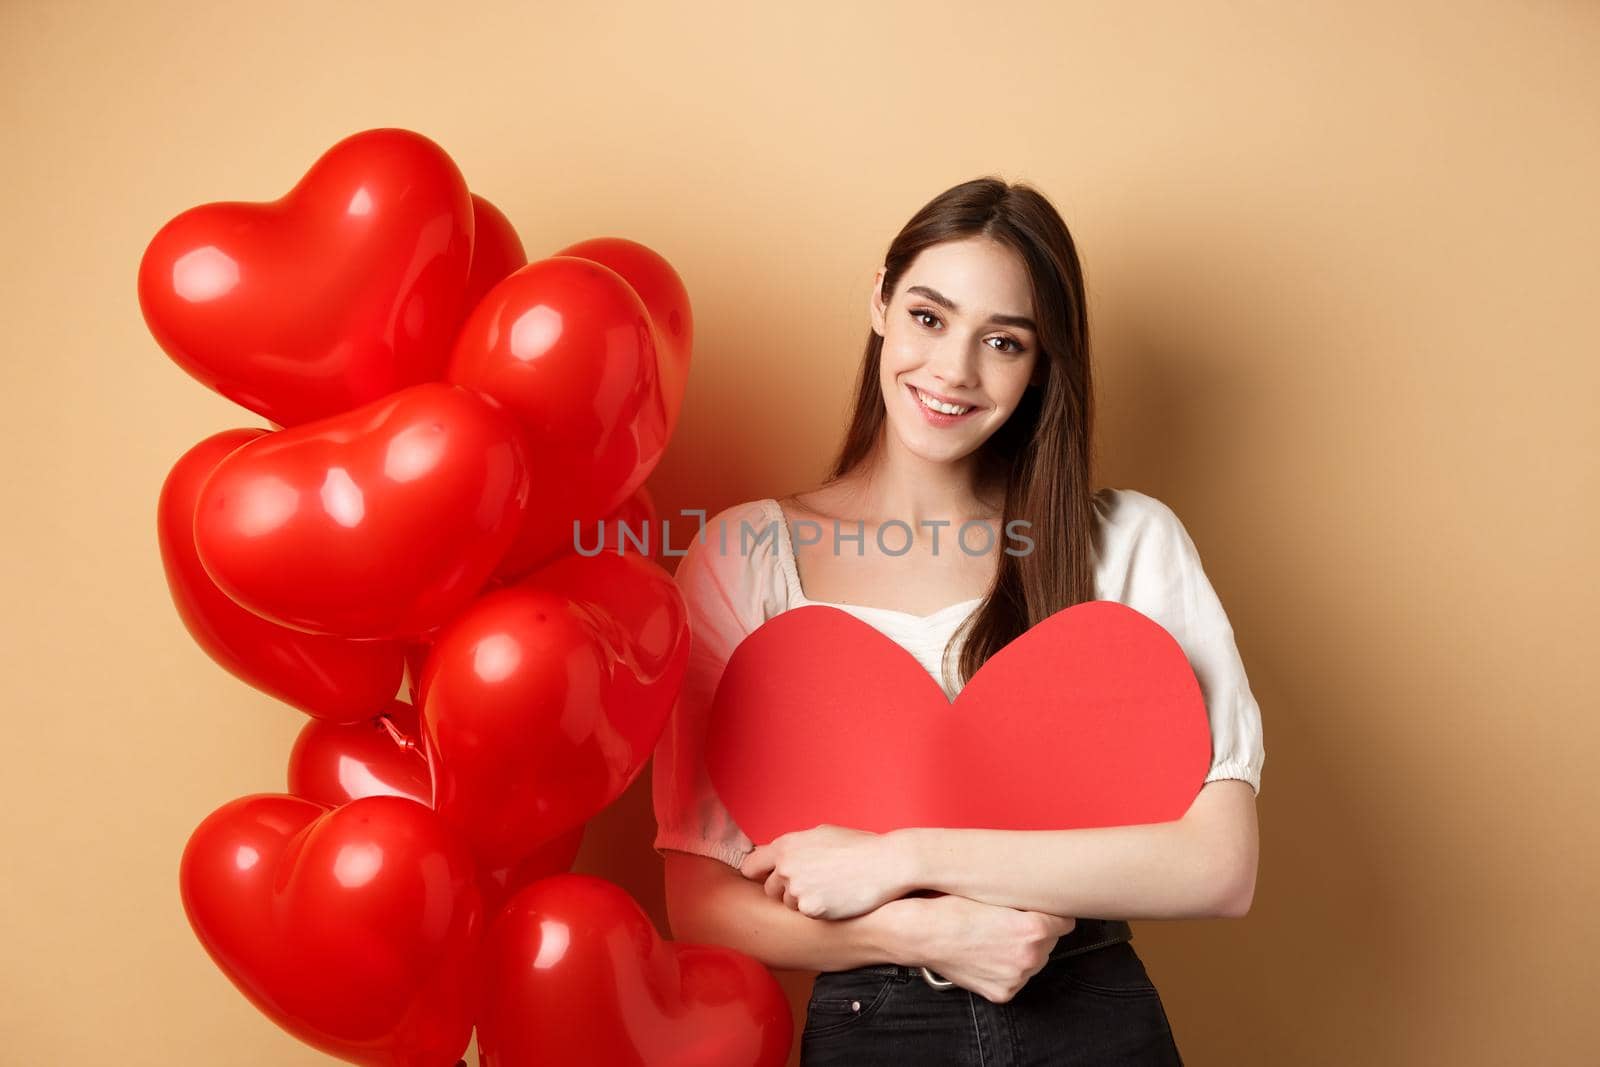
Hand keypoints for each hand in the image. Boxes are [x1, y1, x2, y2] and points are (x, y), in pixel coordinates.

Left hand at [738, 824, 917, 919]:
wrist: (884, 863)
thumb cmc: (858, 846)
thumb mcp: (821, 835)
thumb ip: (795, 847)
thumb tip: (778, 855)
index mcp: (786, 845)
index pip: (751, 865)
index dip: (758, 874)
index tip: (765, 878)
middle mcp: (786, 866)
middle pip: (770, 889)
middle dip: (785, 890)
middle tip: (811, 885)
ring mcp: (797, 889)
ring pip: (788, 904)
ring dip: (803, 901)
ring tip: (829, 889)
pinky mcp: (810, 908)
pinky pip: (805, 914)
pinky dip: (818, 910)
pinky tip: (836, 899)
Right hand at [909, 894, 1075, 1003]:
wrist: (920, 933)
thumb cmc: (951, 908)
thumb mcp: (992, 893)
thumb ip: (1025, 900)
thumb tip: (1044, 899)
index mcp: (1033, 929)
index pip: (1066, 923)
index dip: (1053, 915)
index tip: (1043, 911)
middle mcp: (1029, 957)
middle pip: (1050, 943)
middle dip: (1036, 933)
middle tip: (1009, 922)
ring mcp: (1016, 979)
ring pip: (1034, 961)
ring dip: (1022, 952)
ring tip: (994, 938)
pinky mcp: (1002, 994)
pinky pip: (1015, 979)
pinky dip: (1005, 969)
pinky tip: (986, 955)